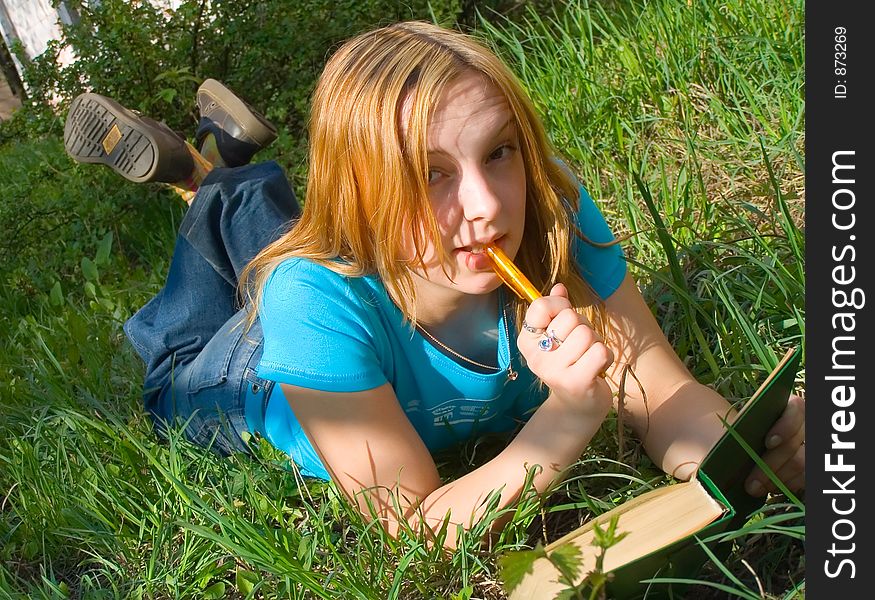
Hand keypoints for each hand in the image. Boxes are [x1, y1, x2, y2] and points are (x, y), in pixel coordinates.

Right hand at [518, 283, 613, 414]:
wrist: (577, 406)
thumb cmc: (570, 364)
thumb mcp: (559, 336)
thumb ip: (557, 310)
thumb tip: (559, 287)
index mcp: (527, 341)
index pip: (540, 306)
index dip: (559, 306)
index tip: (564, 322)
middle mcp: (536, 357)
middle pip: (569, 318)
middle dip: (583, 327)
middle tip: (580, 347)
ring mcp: (555, 371)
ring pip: (587, 334)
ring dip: (595, 343)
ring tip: (589, 357)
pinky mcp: (577, 382)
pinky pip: (600, 351)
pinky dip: (606, 356)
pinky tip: (598, 368)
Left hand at [744, 394, 804, 496]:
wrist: (747, 442)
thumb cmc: (743, 429)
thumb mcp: (742, 423)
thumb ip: (743, 427)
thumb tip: (729, 441)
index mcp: (788, 406)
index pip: (796, 409)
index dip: (785, 426)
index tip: (768, 443)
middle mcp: (805, 424)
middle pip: (795, 445)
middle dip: (771, 466)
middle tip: (751, 483)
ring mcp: (810, 446)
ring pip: (803, 466)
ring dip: (777, 480)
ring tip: (755, 488)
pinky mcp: (810, 466)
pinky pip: (805, 479)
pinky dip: (787, 485)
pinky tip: (770, 488)